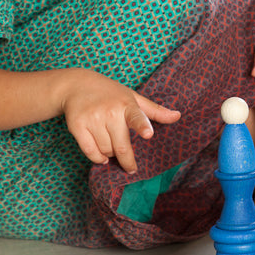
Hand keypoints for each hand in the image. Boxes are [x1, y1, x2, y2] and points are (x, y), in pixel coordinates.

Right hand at [61, 69, 180, 172]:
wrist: (77, 85)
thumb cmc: (110, 93)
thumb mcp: (133, 97)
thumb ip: (154, 110)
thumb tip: (178, 116)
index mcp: (126, 104)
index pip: (136, 116)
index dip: (142, 126)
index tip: (148, 134)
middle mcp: (110, 112)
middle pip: (121, 146)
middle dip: (127, 161)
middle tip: (131, 168)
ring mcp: (92, 119)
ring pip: (106, 151)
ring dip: (110, 155)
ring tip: (112, 147)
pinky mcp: (77, 126)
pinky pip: (90, 152)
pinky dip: (97, 158)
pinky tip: (101, 156)